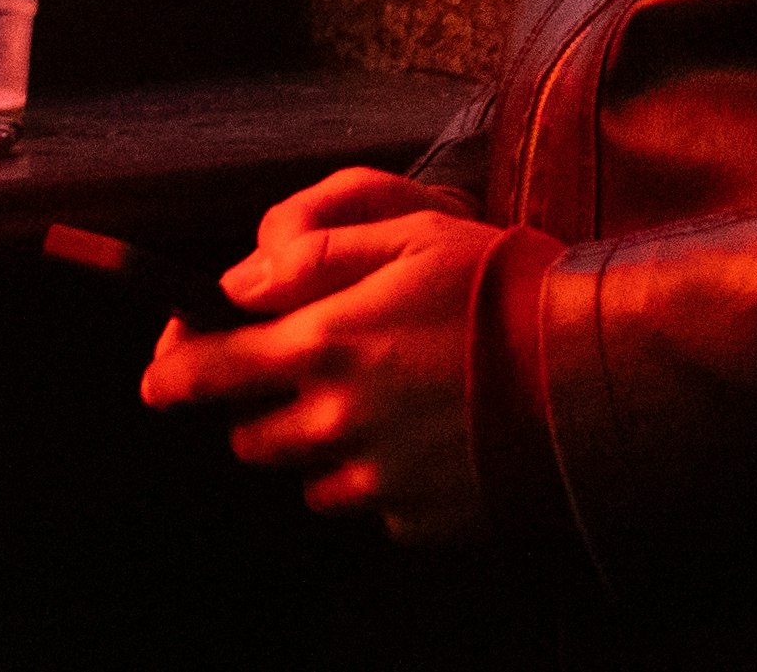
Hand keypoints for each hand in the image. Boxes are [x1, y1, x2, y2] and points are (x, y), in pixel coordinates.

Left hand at [135, 183, 523, 541]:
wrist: (595, 374)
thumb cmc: (503, 289)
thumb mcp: (411, 236)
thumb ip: (313, 256)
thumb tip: (238, 281)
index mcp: (323, 346)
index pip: (203, 374)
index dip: (169, 374)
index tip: (162, 373)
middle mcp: (336, 423)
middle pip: (248, 439)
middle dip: (258, 410)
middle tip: (305, 375)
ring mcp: (376, 481)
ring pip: (303, 479)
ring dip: (316, 447)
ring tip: (375, 407)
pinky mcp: (417, 521)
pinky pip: (369, 507)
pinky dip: (379, 480)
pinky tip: (424, 442)